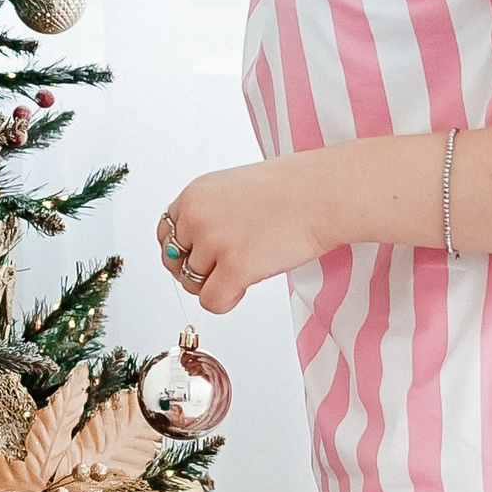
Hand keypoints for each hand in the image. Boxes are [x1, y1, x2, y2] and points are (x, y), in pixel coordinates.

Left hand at [154, 156, 331, 315]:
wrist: (324, 193)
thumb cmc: (293, 189)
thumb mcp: (233, 188)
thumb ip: (208, 213)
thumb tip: (195, 248)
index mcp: (194, 194)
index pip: (166, 234)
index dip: (186, 250)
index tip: (206, 255)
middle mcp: (196, 216)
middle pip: (174, 262)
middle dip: (198, 270)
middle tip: (227, 266)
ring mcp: (213, 241)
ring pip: (192, 285)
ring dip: (217, 283)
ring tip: (248, 267)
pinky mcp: (234, 267)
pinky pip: (212, 302)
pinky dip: (228, 300)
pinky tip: (246, 285)